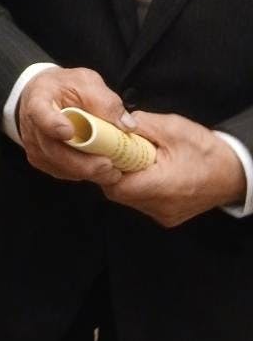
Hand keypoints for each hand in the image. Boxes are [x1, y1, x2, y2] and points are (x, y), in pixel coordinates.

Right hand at [17, 67, 130, 187]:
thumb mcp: (87, 82)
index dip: (53, 124)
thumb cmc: (65, 87)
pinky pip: (62, 171)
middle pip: (53, 149)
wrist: (44, 95)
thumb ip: (105, 101)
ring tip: (111, 171)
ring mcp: (35, 146)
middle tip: (108, 165)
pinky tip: (100, 170)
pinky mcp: (42, 160)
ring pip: (60, 165)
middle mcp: (32, 126)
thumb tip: (127, 126)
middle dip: (82, 162)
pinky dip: (82, 173)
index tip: (68, 131)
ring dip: (86, 171)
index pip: (41, 113)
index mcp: (39, 99)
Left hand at [101, 111, 246, 226]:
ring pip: (128, 198)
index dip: (106, 165)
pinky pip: (141, 202)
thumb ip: (141, 124)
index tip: (106, 149)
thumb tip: (116, 124)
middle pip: (118, 192)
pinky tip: (149, 171)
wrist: (234, 173)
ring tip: (138, 159)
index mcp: (161, 186)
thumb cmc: (207, 151)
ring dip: (127, 178)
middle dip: (114, 170)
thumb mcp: (173, 128)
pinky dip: (139, 186)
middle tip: (120, 150)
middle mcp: (160, 206)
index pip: (116, 184)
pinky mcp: (166, 216)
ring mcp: (162, 214)